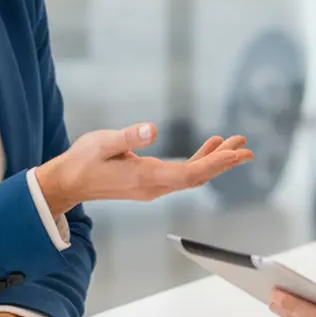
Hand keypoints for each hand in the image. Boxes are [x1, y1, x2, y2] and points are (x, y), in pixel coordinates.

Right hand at [33, 123, 252, 216]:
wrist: (68, 182)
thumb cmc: (83, 161)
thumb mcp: (103, 142)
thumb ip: (128, 137)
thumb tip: (151, 130)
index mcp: (147, 178)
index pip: (191, 173)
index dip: (216, 163)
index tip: (238, 154)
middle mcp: (155, 186)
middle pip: (198, 176)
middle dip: (224, 162)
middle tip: (246, 147)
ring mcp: (153, 186)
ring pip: (193, 176)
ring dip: (214, 160)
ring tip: (235, 144)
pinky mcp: (150, 182)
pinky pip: (183, 174)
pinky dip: (199, 161)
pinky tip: (209, 147)